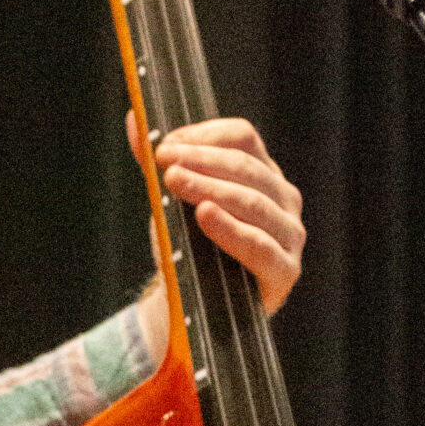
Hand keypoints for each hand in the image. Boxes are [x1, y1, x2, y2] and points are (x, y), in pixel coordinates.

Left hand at [128, 112, 304, 316]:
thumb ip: (158, 164)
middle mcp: (282, 199)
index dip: (204, 136)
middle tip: (166, 164)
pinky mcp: (285, 271)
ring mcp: (289, 235)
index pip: (243, 138)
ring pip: (254, 202)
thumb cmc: (190, 249)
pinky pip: (260, 246)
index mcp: (262, 173)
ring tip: (178, 183)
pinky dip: (231, 229)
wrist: (192, 306)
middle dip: (202, 162)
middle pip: (246, 167)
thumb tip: (135, 118)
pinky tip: (205, 216)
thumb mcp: (172, 202)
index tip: (165, 146)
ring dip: (212, 189)